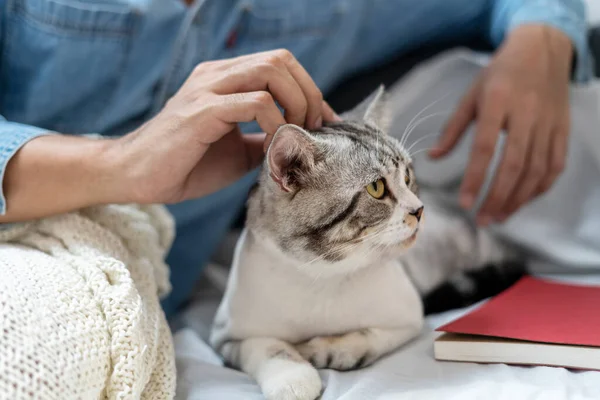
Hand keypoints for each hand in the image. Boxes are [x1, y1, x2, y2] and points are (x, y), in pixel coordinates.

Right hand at [112, 49, 339, 203]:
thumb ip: (265, 139)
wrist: (136, 176)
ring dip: (295, 103)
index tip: (322, 123)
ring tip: (295, 135)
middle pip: (281, 59)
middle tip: (312, 129)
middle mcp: (217, 75)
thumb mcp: (238, 151)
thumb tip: (299, 142)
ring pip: (271, 71)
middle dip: (308, 93)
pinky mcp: (202, 111)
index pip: (280, 65)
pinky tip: (272, 146)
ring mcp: (208, 88)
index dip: (309, 90)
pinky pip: (255, 103)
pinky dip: (275, 124)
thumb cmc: (185, 164)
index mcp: (225, 80)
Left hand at [430, 25, 572, 224]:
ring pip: (536, 170)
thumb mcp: (471, 95)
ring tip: (498, 217)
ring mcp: (548, 123)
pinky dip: (539, 188)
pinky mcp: (562, 130)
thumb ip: (452, 128)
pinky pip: (554, 165)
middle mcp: (527, 114)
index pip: (484, 147)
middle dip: (497, 197)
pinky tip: (522, 201)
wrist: (542, 51)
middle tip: (481, 220)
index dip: (474, 178)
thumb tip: (433, 158)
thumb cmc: (500, 75)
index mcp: (499, 102)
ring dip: (517, 199)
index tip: (464, 203)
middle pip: (514, 165)